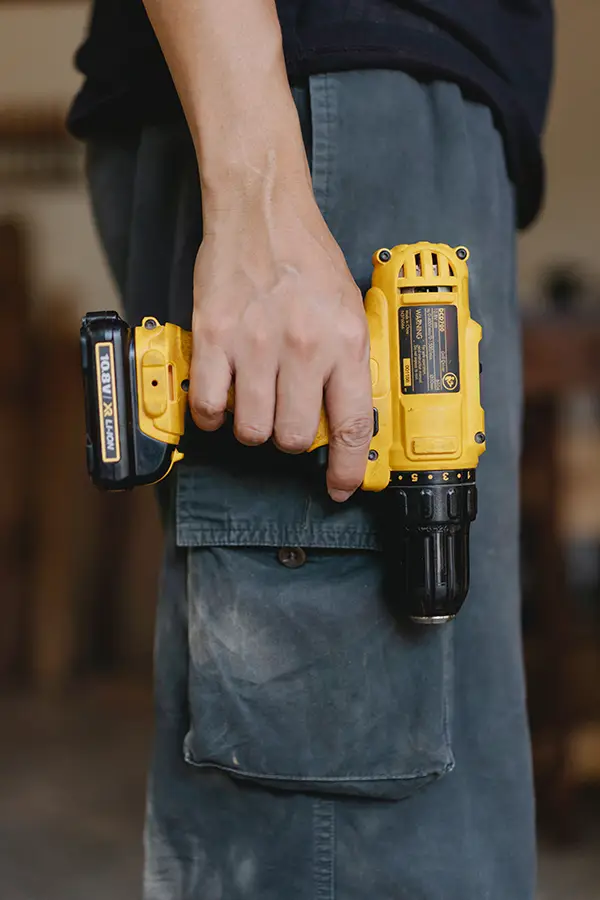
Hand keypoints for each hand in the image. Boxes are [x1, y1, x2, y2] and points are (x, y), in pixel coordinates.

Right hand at [189, 184, 372, 501]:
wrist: (261, 212)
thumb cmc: (306, 257)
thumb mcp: (349, 307)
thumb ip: (347, 360)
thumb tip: (345, 413)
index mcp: (344, 343)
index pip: (351, 426)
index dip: (347, 469)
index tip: (341, 487)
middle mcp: (303, 347)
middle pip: (295, 438)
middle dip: (291, 439)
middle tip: (286, 417)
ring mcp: (256, 345)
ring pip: (251, 430)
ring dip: (252, 426)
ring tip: (254, 401)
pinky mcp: (215, 339)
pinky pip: (211, 407)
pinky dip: (214, 414)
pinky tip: (223, 396)